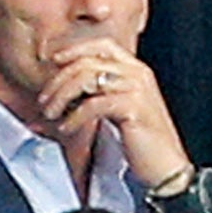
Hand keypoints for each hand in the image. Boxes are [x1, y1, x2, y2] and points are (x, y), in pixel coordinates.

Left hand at [36, 38, 189, 190]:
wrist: (167, 167)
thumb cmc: (141, 141)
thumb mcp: (116, 110)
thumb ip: (94, 96)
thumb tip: (54, 98)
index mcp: (136, 69)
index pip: (102, 45)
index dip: (74, 49)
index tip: (51, 60)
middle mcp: (138, 73)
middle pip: (87, 62)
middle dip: (59, 80)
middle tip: (44, 101)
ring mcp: (138, 88)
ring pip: (87, 78)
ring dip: (62, 96)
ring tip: (51, 114)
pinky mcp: (134, 107)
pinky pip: (93, 104)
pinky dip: (74, 116)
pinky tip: (66, 128)